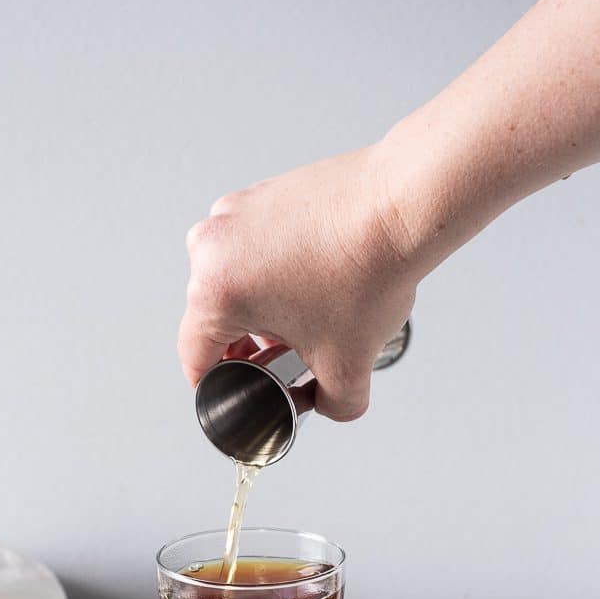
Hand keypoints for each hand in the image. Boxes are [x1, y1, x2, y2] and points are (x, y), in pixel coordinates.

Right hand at [178, 145, 417, 420]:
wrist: (403, 205)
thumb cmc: (369, 269)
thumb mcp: (348, 366)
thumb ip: (332, 405)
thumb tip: (322, 403)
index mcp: (215, 292)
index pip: (196, 359)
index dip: (219, 387)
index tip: (238, 391)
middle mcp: (212, 246)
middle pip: (214, 319)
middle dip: (247, 345)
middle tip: (286, 356)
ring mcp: (233, 213)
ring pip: (233, 281)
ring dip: (261, 306)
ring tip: (308, 313)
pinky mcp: (259, 193)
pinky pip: (254, 248)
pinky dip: (275, 269)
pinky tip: (315, 277)